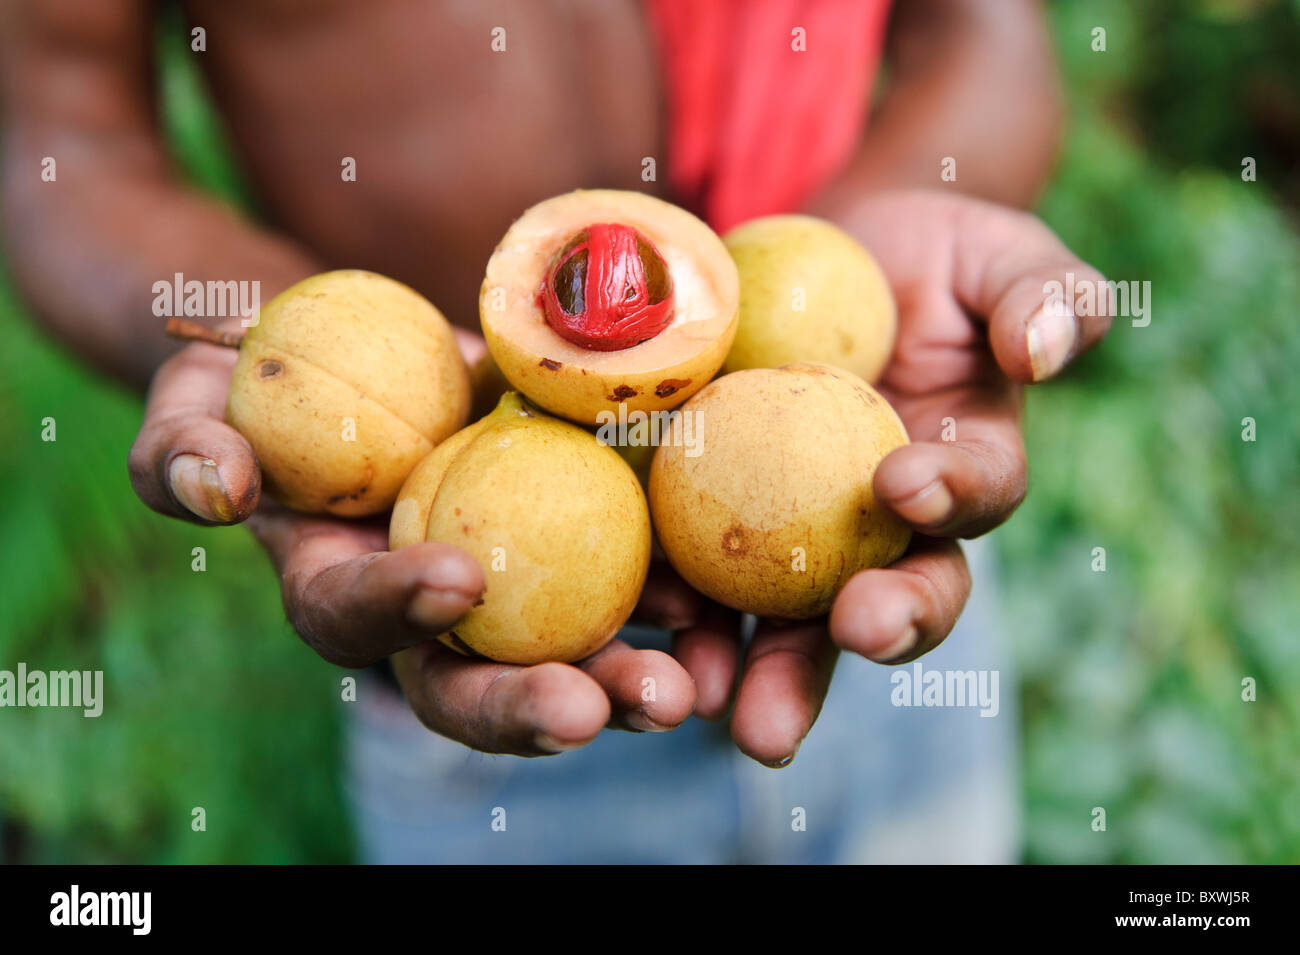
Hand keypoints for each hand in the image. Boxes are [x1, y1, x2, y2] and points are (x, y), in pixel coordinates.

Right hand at [128, 329, 697, 755]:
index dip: (399, 610)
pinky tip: (711, 607)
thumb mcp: (200, 392)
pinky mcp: (570, 544)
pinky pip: (623, 586)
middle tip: (600, 710)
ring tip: (684, 692)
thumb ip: (181, 444)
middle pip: (470, 684)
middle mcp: (426, 614)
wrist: (369, 347)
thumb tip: (218, 489)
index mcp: (337, 585)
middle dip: (532, 706)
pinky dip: (668, 602)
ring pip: (563, 658)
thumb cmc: (268, 375)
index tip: (458, 577)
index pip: (354, 621)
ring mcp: (506, 587)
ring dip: (625, 681)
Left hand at [668, 189, 1113, 765]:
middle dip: (879, 627)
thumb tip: (1040, 352)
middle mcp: (887, 528)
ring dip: (767, 670)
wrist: (824, 256)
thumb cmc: (930, 256)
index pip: (976, 496)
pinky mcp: (721, 522)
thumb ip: (1043, 294)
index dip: (952, 496)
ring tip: (722, 704)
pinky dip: (681, 606)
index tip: (904, 481)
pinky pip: (703, 572)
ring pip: (793, 620)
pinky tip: (652, 624)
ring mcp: (800, 536)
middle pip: (894, 595)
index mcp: (964, 470)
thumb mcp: (998, 254)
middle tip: (853, 635)